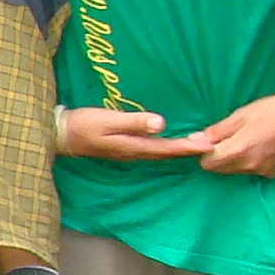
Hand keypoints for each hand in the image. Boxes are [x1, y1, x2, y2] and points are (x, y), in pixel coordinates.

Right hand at [57, 105, 209, 160]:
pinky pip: (152, 150)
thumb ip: (134, 122)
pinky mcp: (125, 148)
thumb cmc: (84, 125)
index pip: (167, 148)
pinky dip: (166, 147)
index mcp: (134, 147)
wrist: (62, 136)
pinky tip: (171, 143)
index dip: (188, 147)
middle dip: (188, 149)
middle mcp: (135, 152)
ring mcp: (129, 152)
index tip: (209, 145)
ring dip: (179, 149)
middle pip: (167, 153)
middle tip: (212, 145)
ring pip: (161, 153)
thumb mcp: (108, 120)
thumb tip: (161, 124)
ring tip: (197, 144)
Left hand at [190, 88, 274, 177]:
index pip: (207, 164)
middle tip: (230, 137)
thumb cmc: (272, 110)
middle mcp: (249, 167)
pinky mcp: (274, 174)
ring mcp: (262, 172)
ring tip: (248, 139)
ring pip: (236, 171)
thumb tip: (194, 140)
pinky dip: (250, 162)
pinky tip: (261, 146)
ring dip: (234, 159)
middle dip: (219, 156)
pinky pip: (252, 171)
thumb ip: (217, 131)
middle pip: (220, 169)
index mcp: (238, 151)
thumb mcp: (240, 115)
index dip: (205, 152)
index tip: (212, 140)